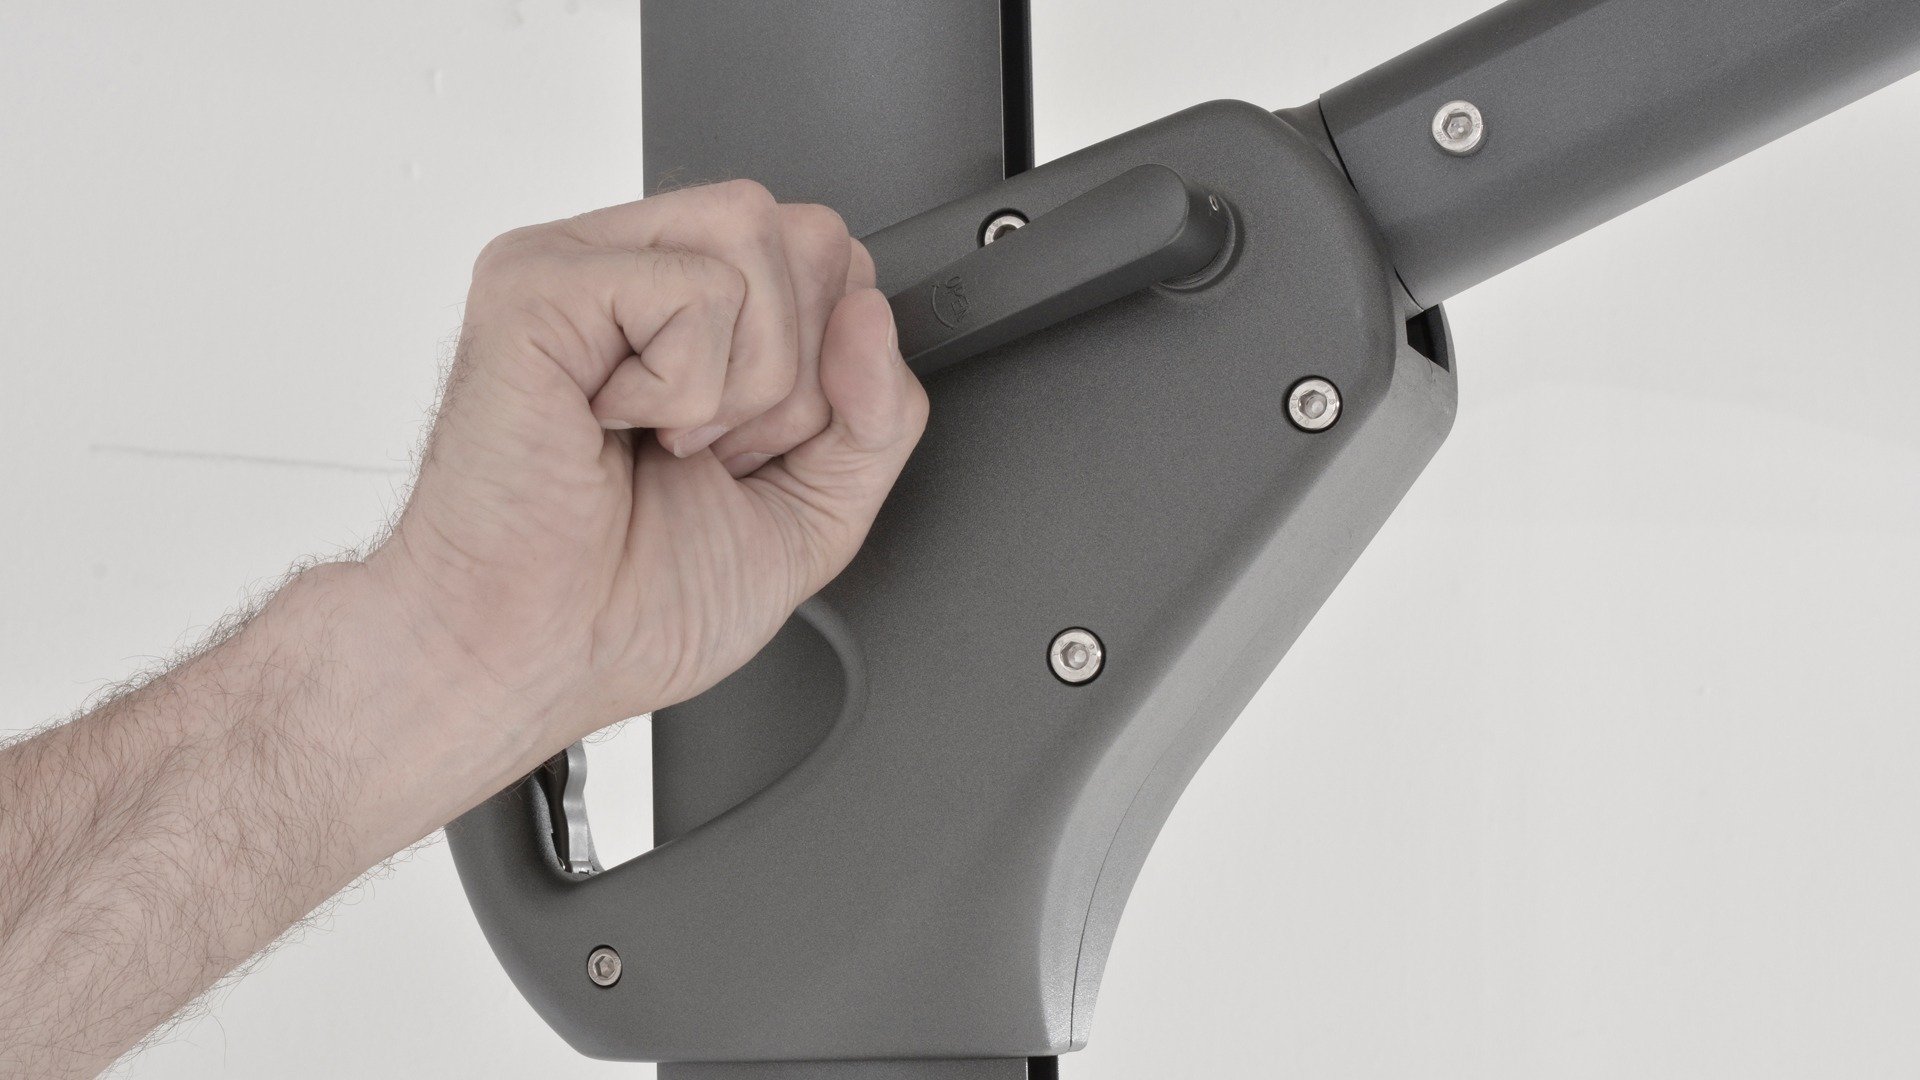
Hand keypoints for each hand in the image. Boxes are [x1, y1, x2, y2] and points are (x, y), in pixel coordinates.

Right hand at [367, 180, 927, 774]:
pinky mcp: (537, 282)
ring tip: (661, 440)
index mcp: (692, 312)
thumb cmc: (632, 602)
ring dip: (743, 384)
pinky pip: (695, 288)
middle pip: (810, 235)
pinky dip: (681, 391)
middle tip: (700, 452)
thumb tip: (872, 311)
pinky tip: (611, 425)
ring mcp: (580, 265)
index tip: (745, 453)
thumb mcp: (816, 512)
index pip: (832, 257)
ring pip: (758, 239)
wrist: (535, 659)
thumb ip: (879, 416)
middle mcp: (636, 270)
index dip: (829, 366)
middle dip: (794, 380)